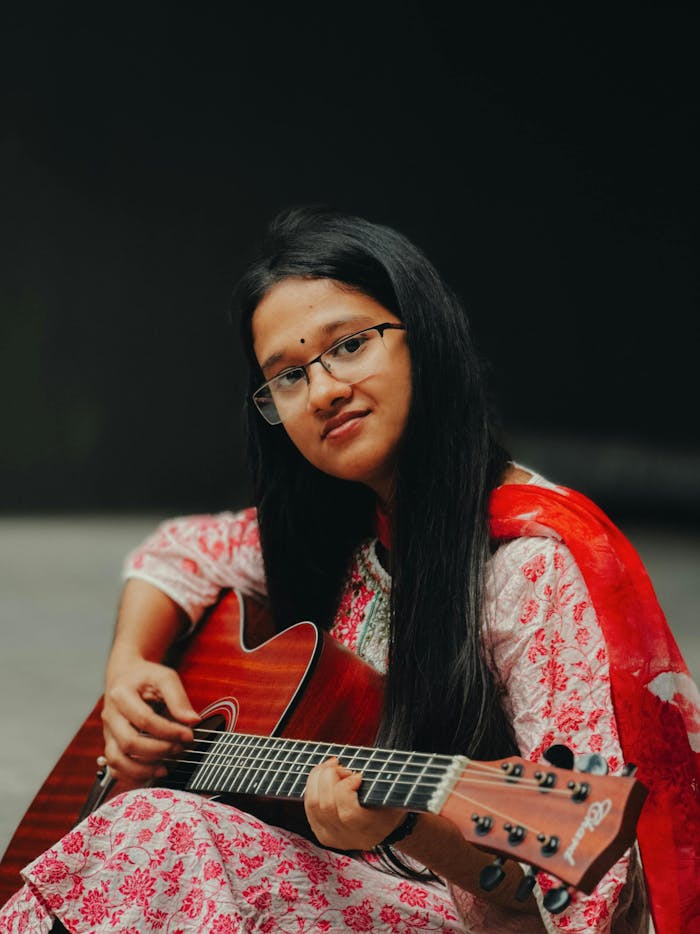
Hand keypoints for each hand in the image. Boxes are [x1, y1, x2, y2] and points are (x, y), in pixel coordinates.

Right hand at [102, 653, 199, 783]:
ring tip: (165, 768)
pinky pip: (114, 767)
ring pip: (116, 759)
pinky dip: (131, 776)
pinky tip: (151, 773)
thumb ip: (178, 698)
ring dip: (142, 769)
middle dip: (158, 750)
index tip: (189, 735)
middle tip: (179, 749)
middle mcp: (110, 715)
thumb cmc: (146, 676)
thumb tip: (192, 722)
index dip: (169, 731)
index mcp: (121, 695)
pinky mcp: (110, 743)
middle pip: (128, 742)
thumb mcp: (165, 677)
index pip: (144, 720)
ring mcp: (108, 732)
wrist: (125, 675)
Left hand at [303, 757, 407, 850]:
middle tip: (344, 768)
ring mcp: (331, 838)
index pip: (348, 813)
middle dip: (330, 777)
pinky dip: (313, 785)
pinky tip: (325, 776)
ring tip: (333, 768)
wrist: (383, 825)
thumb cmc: (390, 802)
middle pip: (325, 805)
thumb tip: (362, 771)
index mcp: (370, 831)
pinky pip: (309, 805)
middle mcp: (348, 838)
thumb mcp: (393, 793)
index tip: (358, 775)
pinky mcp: (320, 833)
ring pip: (312, 803)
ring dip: (319, 778)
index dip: (348, 787)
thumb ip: (380, 783)